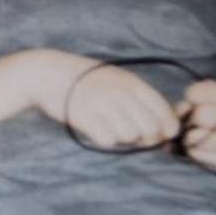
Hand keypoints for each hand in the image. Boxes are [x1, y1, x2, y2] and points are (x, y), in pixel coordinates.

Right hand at [45, 55, 179, 148]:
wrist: (49, 73)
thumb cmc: (87, 79)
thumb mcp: (118, 79)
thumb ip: (141, 98)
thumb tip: (164, 127)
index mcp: (133, 84)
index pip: (165, 115)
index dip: (166, 130)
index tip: (158, 134)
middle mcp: (121, 93)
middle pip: (150, 130)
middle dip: (145, 138)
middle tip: (132, 135)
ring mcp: (103, 105)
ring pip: (129, 136)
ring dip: (121, 137)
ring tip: (108, 125)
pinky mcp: (86, 117)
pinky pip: (107, 141)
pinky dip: (103, 139)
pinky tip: (95, 127)